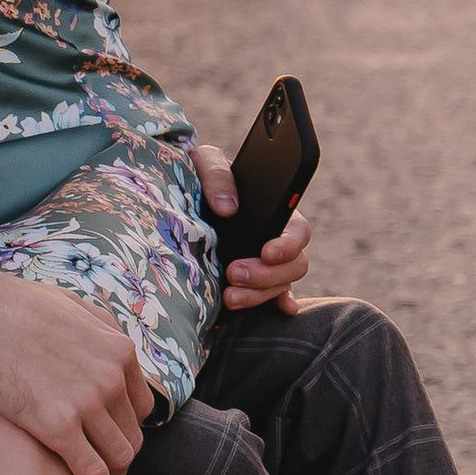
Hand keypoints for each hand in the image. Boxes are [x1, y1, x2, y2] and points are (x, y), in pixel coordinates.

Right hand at [0, 256, 150, 474]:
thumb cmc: (15, 306)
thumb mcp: (73, 305)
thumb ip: (100, 328)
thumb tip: (111, 344)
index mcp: (118, 350)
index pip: (142, 406)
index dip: (127, 427)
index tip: (110, 439)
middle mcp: (111, 378)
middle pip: (132, 435)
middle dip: (119, 455)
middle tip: (101, 470)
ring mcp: (86, 403)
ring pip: (119, 457)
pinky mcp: (57, 427)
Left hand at [193, 139, 312, 315]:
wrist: (177, 196)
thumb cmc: (197, 174)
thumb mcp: (204, 162)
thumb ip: (217, 175)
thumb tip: (228, 208)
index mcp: (275, 211)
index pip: (298, 232)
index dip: (288, 245)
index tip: (266, 253)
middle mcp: (275, 239)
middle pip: (294, 266)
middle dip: (266, 275)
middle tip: (233, 273)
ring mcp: (264, 263)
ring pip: (280, 286)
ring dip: (257, 295)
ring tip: (227, 297)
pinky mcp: (249, 281)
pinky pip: (269, 300)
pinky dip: (267, 308)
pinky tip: (253, 312)